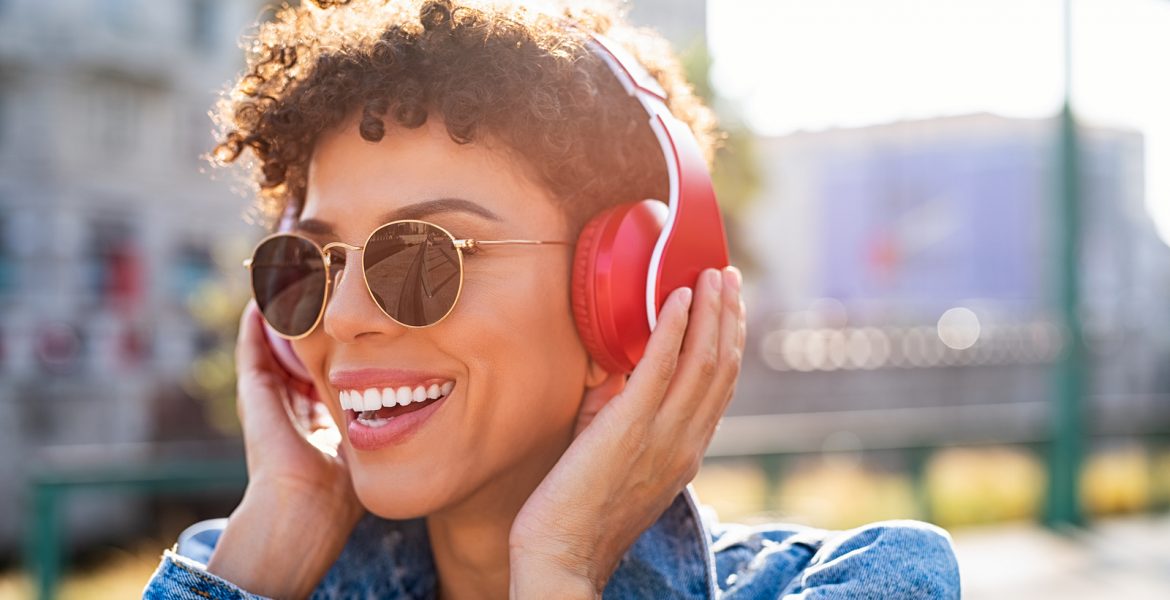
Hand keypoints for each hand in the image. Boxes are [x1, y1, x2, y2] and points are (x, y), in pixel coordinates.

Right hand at [205, 300, 363, 597]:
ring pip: (276, 340)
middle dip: (314, 317)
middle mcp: (294, 400)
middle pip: (302, 346)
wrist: (306, 508)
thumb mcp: (375, 440)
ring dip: (286, 309)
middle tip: (327, 281)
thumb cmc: (346, 488)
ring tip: (296, 274)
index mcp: (323, 413)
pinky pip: (253, 344)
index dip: (346, 339)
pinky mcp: (252, 390)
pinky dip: (259, 318)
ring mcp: (270, 394)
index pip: (334, 364)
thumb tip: (434, 393)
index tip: (364, 309)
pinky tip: (268, 291)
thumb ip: (390, 419)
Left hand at [509, 266, 745, 597]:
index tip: (729, 305)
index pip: (721, 386)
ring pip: (703, 361)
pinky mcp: (629, 428)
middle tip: (728, 275)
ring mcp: (662, 435)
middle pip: (722, 366)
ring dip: (711, 311)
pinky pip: (661, 367)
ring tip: (712, 274)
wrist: (563, 556)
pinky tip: (676, 298)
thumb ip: (626, 415)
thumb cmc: (581, 510)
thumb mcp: (620, 458)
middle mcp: (685, 442)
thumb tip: (619, 372)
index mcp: (686, 450)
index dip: (730, 340)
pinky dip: (674, 328)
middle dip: (729, 315)